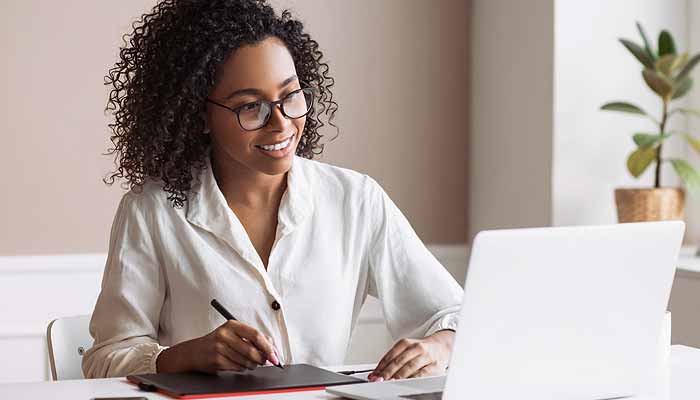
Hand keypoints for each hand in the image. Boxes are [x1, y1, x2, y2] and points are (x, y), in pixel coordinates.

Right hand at [157, 320, 280, 372]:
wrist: (194, 352)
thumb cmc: (217, 342)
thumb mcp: (232, 333)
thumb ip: (251, 338)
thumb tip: (271, 348)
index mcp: (232, 325)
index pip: (256, 334)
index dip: (268, 346)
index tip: (274, 354)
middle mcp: (225, 335)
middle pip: (252, 350)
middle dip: (262, 358)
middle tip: (265, 361)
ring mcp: (219, 348)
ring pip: (246, 361)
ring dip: (253, 365)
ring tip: (251, 362)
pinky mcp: (217, 360)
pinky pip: (238, 368)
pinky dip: (243, 368)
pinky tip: (239, 364)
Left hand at [368, 330, 454, 380]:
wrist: (441, 348)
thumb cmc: (420, 351)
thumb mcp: (406, 350)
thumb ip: (393, 360)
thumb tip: (377, 373)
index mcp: (407, 343)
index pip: (391, 355)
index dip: (381, 366)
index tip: (374, 375)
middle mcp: (417, 348)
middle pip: (399, 361)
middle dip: (387, 372)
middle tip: (379, 380)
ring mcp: (426, 357)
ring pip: (410, 367)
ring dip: (398, 376)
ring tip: (390, 382)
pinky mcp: (435, 367)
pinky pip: (422, 374)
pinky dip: (413, 379)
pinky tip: (406, 383)